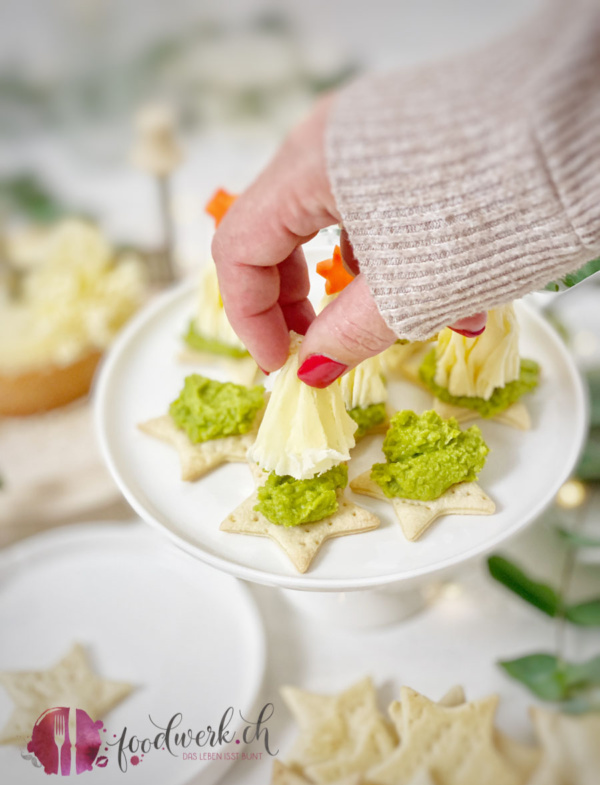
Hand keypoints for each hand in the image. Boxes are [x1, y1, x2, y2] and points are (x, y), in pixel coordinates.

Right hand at [211, 95, 486, 386]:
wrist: (587, 125)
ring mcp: (368, 133)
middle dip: (296, 302)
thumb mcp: (411, 292)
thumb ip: (345, 336)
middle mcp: (328, 139)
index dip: (249, 319)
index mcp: (309, 166)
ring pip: (331, 224)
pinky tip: (445, 286)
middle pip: (276, 233)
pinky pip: (375, 205)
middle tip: (318, 348)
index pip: (237, 249)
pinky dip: (394, 255)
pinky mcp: (409, 138)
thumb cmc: (494, 206)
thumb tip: (309, 373)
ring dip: (358, 285)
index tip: (278, 365)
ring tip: (412, 322)